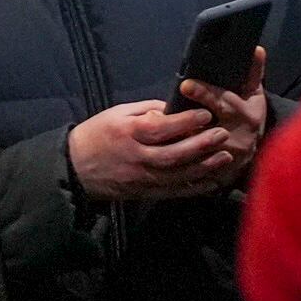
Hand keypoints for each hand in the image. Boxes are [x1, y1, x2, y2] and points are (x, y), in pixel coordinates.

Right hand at [68, 100, 231, 201]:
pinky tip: (211, 181)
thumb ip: (147, 110)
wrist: (76, 168)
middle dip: (201, 144)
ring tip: (225, 157)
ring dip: (203, 167)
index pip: (161, 128)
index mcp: (129, 133)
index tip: (206, 114)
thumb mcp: (118, 113)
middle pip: (173, 154)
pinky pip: (172, 192)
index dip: (185, 121)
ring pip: (176, 175)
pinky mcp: (143, 192)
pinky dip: (193, 188)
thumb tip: (174, 108)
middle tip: (223, 134)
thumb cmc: (98, 134)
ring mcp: (141, 178)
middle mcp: (137, 157)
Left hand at [172, 49, 269, 194]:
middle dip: (187, 120)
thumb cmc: (250, 115)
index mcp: (247, 114)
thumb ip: (254, 72)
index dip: (205, 94)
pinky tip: (161, 153)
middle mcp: (237, 137)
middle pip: (209, 127)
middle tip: (164, 112)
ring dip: (179, 143)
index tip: (185, 85)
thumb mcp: (255, 94)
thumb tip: (255, 48)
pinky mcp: (216, 173)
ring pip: (199, 151)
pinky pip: (195, 169)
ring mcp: (226, 158)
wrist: (258, 152)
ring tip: (157, 135)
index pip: (225, 101)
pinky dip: (179, 163)